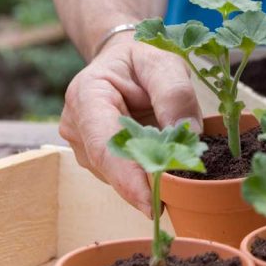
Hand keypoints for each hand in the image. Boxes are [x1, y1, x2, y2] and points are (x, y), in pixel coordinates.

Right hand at [60, 32, 201, 216]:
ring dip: (148, 177)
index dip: (128, 180)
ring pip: (117, 177)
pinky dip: (145, 174)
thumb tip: (189, 135)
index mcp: (86, 97)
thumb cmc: (143, 59)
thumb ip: (176, 94)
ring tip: (176, 164)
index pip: (105, 147)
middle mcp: (76, 125)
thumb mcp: (164, 63)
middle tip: (183, 190)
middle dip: (146, 183)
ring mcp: (83, 145)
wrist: (126, 60)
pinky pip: (123, 175)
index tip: (152, 205)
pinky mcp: (96, 159)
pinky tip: (163, 164)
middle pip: (111, 168)